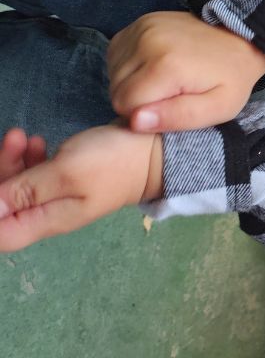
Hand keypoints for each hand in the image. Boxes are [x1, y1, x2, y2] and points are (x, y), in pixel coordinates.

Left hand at [0, 125, 162, 251]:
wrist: (157, 152)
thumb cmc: (114, 162)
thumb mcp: (66, 172)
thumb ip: (23, 191)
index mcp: (44, 221)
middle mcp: (45, 215)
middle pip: (2, 209)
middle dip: (0, 173)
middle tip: (13, 141)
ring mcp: (55, 198)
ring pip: (14, 190)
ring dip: (11, 163)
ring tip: (23, 136)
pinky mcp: (64, 181)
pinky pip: (32, 177)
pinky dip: (27, 159)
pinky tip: (35, 141)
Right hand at [107, 11, 264, 132]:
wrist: (243, 36)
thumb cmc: (232, 78)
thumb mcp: (218, 108)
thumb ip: (177, 117)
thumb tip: (135, 121)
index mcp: (166, 66)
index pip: (124, 105)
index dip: (144, 115)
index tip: (171, 108)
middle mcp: (148, 41)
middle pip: (116, 89)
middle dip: (138, 100)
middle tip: (171, 95)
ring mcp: (142, 27)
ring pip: (113, 72)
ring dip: (133, 82)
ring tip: (166, 81)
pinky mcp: (141, 21)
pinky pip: (116, 55)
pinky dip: (130, 65)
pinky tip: (156, 67)